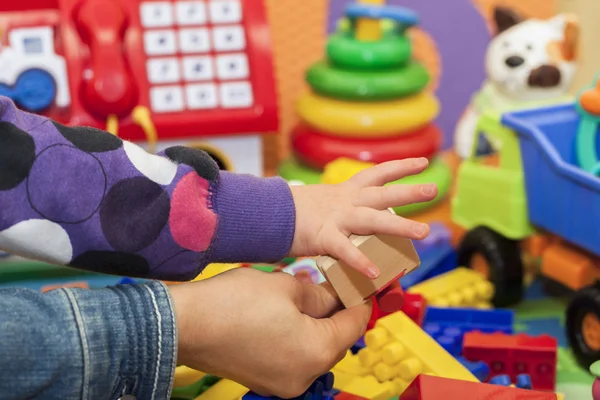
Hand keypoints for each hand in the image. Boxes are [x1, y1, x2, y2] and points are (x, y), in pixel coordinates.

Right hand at [170, 268, 370, 397]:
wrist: (184, 324)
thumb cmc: (234, 303)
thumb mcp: (287, 288)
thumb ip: (320, 295)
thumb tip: (334, 297)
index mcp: (316, 352)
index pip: (353, 325)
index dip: (360, 301)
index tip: (362, 286)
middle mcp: (304, 376)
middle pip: (334, 341)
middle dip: (336, 313)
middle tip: (332, 286)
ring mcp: (283, 383)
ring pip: (313, 349)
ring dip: (315, 324)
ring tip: (305, 295)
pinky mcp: (264, 380)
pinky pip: (293, 357)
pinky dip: (297, 336)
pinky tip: (287, 313)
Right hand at [289, 158, 437, 278]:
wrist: (266, 214)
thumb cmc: (295, 212)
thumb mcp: (324, 203)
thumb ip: (343, 211)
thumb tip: (355, 223)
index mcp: (346, 191)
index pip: (378, 173)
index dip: (401, 167)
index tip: (423, 163)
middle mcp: (345, 201)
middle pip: (383, 193)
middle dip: (409, 191)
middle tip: (433, 189)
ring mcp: (336, 218)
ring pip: (373, 220)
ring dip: (399, 225)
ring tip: (423, 232)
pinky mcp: (323, 237)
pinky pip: (345, 251)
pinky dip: (360, 262)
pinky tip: (376, 274)